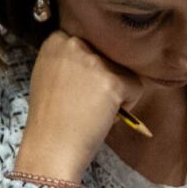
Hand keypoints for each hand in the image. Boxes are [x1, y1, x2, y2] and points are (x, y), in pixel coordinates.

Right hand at [14, 31, 144, 181]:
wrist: (50, 147)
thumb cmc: (52, 117)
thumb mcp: (50, 74)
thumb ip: (70, 59)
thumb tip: (98, 54)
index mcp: (56, 40)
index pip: (92, 40)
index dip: (92, 66)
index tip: (79, 86)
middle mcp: (73, 43)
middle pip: (110, 54)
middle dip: (105, 77)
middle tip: (86, 101)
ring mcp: (93, 61)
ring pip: (124, 70)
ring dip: (117, 91)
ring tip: (93, 110)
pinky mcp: (112, 81)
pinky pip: (136, 88)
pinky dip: (127, 106)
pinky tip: (104, 117)